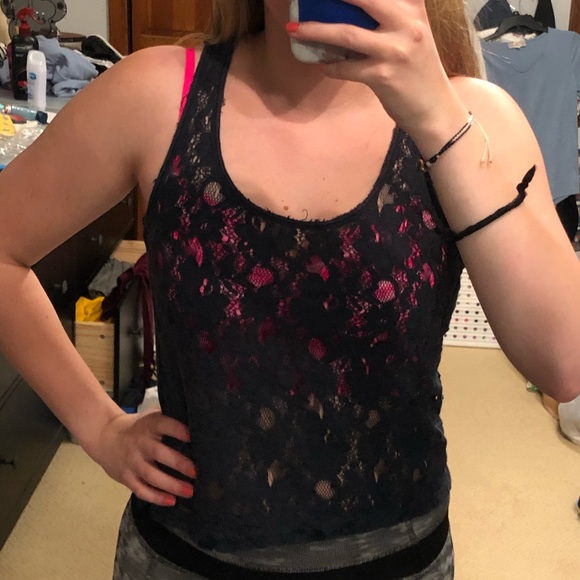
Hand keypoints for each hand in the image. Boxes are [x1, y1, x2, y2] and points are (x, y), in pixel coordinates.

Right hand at [92, 409, 196, 506]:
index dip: (178, 430)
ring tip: (189, 491)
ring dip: (171, 485)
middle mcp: (141, 443)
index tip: (193, 437)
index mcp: (150, 425)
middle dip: (179, 463)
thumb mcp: (152, 417)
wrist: (105, 436)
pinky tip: (172, 501)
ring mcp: (133, 462)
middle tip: (196, 472)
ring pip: (151, 475)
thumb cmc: (139, 427)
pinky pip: (141, 490)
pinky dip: (156, 497)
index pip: (165, 425)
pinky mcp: (127, 477)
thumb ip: (171, 418)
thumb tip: (198, 420)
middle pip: (159, 453)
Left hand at [287, 0, 467, 140]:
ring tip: (294, 28)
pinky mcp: (383, 76)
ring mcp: (395, 51)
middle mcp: (407, 24)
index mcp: (414, 8)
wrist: (435, 109)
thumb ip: (391, 17)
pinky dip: (330, 67)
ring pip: (346, 34)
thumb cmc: (419, 71)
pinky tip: (322, 65)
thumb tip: (349, 11)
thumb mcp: (413, 34)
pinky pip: (346, 68)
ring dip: (315, 31)